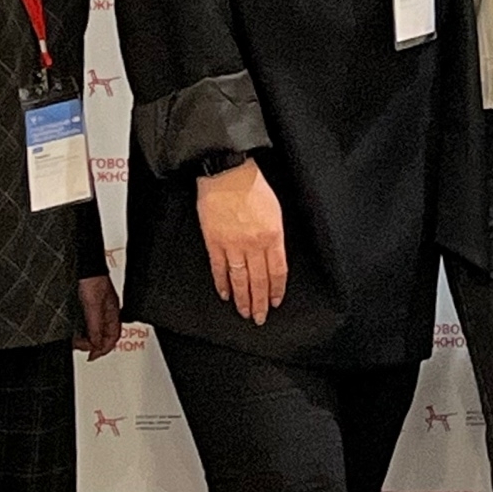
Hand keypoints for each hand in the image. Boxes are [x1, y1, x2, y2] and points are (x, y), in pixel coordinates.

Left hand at [76, 274, 121, 358]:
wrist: (85, 265)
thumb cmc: (93, 280)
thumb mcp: (93, 308)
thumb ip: (95, 328)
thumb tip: (96, 345)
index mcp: (113, 314)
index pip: (112, 339)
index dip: (102, 350)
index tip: (91, 356)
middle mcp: (108, 313)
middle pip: (105, 336)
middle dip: (93, 345)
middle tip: (81, 348)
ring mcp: (99, 308)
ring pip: (96, 330)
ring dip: (87, 338)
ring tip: (76, 340)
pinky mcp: (90, 303)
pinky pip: (89, 322)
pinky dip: (83, 329)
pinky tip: (76, 329)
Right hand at [195, 158, 286, 324]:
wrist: (226, 173)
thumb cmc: (252, 185)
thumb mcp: (275, 210)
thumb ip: (275, 235)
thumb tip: (274, 255)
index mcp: (273, 236)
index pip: (278, 272)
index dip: (276, 290)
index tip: (275, 302)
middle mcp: (254, 244)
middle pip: (259, 281)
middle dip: (260, 302)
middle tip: (260, 317)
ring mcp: (233, 245)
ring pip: (240, 280)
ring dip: (242, 299)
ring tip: (244, 312)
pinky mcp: (214, 242)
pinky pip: (219, 269)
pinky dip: (222, 283)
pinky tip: (225, 294)